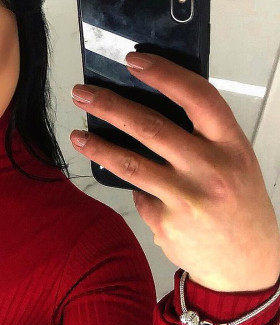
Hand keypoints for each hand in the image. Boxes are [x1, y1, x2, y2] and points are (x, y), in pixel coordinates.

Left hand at [70, 52, 279, 292]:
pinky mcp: (165, 223)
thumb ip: (201, 140)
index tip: (133, 61)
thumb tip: (146, 120)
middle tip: (82, 94)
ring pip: (131, 164)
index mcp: (232, 146)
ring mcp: (186, 198)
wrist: (248, 263)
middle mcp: (210, 169)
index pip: (197, 97)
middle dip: (110, 106)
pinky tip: (134, 189)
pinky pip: (138, 197)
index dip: (163, 74)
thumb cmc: (240, 207)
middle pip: (151, 127)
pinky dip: (133, 190)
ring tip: (77, 135)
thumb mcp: (235, 163)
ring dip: (98, 147)